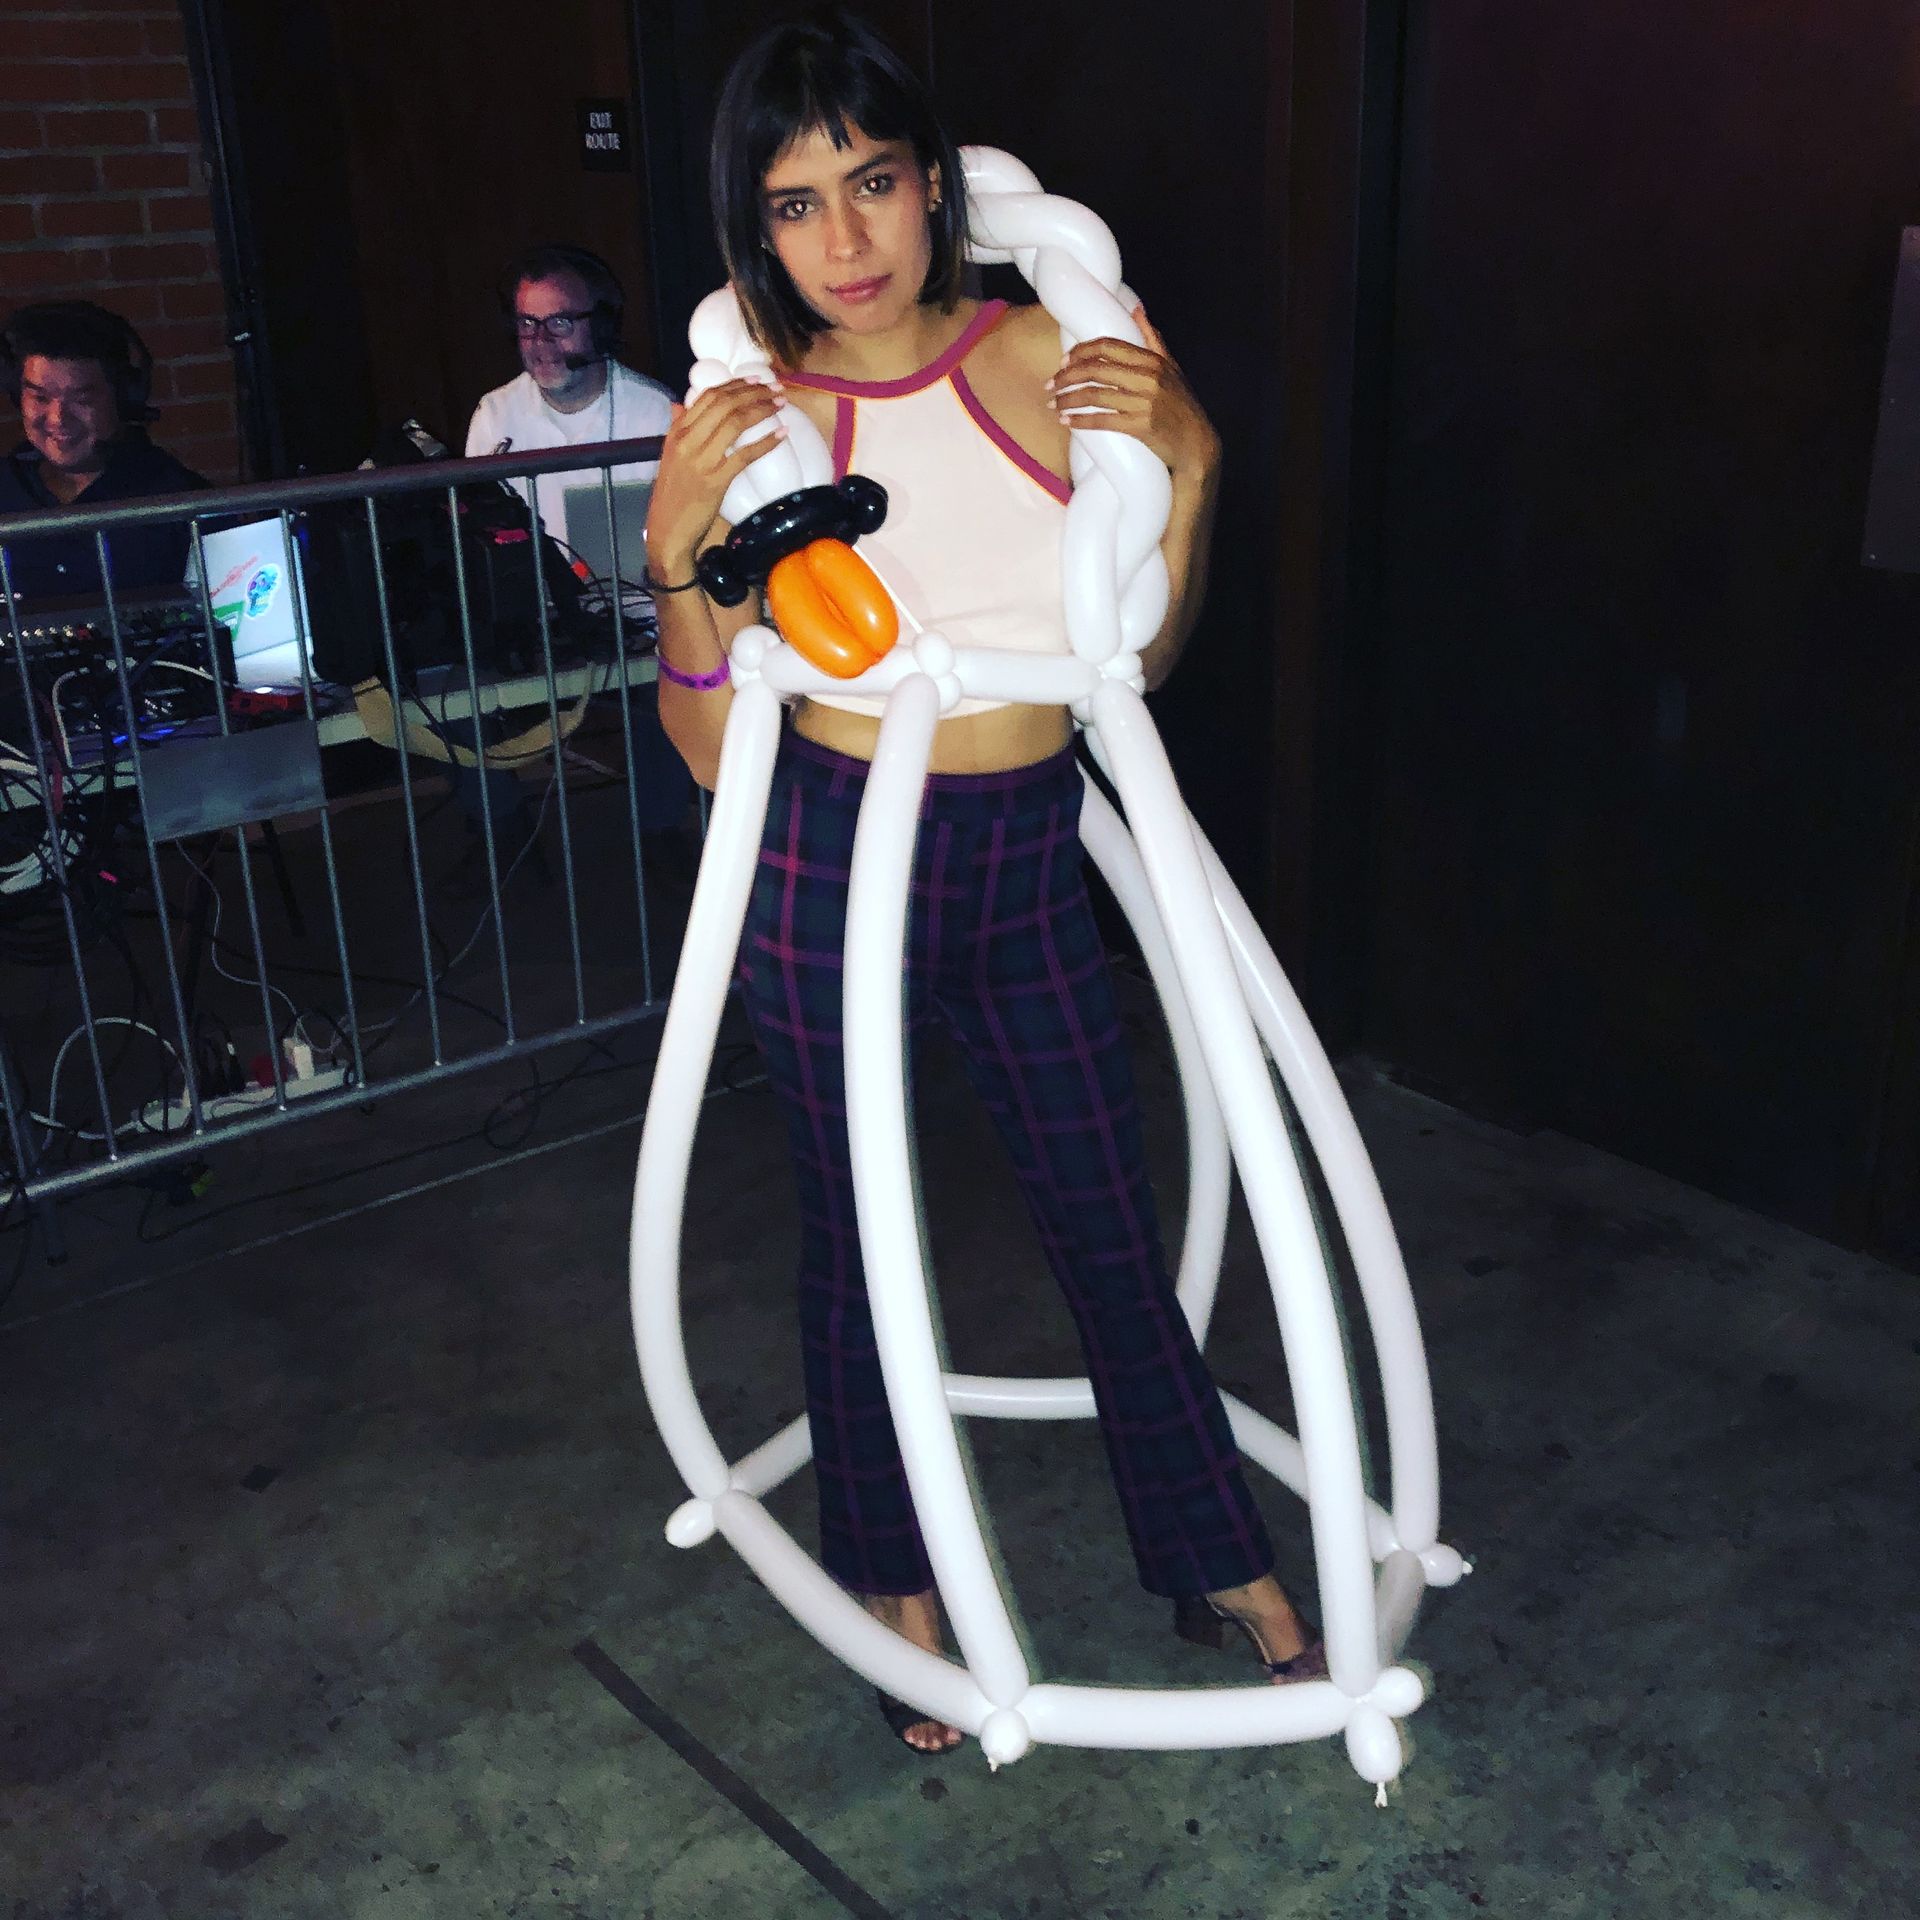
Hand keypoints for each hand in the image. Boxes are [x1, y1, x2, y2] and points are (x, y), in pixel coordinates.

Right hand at [645, 378, 786, 576]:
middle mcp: (687, 441)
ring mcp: (701, 460)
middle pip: (724, 404)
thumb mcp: (670, 457)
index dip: (735, 384)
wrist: (667, 530)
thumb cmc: (672, 495)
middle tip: (776, 390)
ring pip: (735, 423)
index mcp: (677, 433)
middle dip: (754, 392)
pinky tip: (781, 434)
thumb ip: (677, 429)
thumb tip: (679, 406)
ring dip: (762, 409)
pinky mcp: (715, 481)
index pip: (707, 396)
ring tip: (781, 405)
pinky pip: (744, 455)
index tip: (757, 380)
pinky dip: (765, 442)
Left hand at [1045, 306, 1220, 482]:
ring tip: (1052, 404)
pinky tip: (1066, 421)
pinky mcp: (1141, 427)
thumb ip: (1152, 338)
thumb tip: (1137, 310)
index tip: (1063, 361)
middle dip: (1067, 376)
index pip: (1107, 347)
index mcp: (1152, 360)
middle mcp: (1148, 377)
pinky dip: (1081, 421)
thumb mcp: (1171, 367)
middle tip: (1050, 385)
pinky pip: (1103, 421)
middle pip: (1096, 369)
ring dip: (1068, 400)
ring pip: (1095, 395)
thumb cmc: (1181, 404)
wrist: (1196, 442)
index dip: (1081, 352)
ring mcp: (1145, 402)